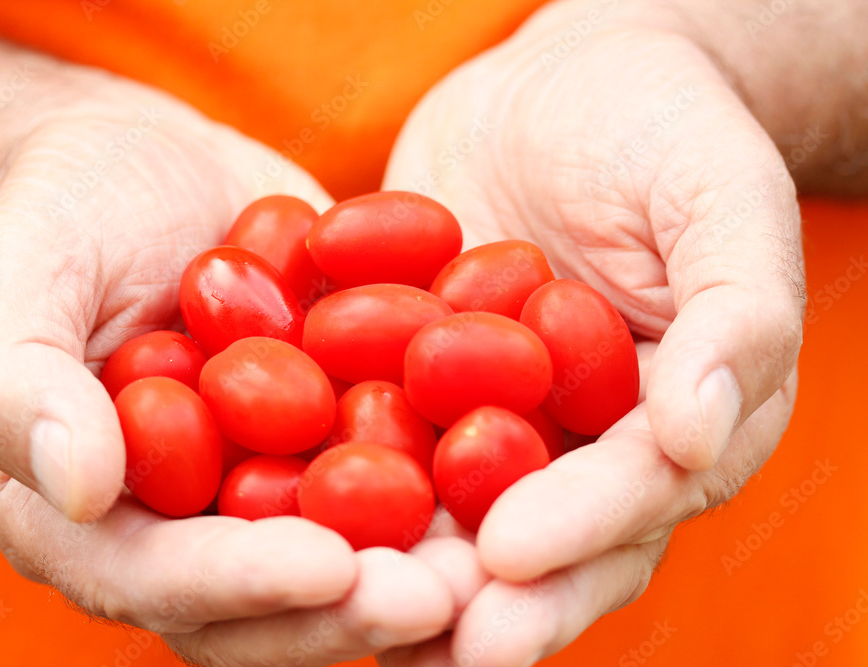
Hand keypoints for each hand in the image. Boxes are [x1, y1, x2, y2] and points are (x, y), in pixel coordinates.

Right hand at [0, 73, 453, 664]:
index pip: (160, 581)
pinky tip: (531, 476)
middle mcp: (186, 526)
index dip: (244, 585)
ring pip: (350, 559)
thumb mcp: (22, 280)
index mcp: (88, 518)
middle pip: (270, 600)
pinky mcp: (333, 443)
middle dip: (358, 608)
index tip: (336, 570)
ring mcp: (266, 489)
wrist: (145, 171)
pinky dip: (457, 488)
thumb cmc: (62, 219)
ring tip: (508, 558)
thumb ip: (23, 385)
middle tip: (451, 595)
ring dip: (427, 570)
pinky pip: (394, 480)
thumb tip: (80, 486)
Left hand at [380, 1, 804, 661]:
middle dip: (474, 588)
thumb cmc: (666, 133)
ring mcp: (485, 424)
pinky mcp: (407, 384)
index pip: (631, 501)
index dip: (578, 536)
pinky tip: (262, 489)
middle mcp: (573, 450)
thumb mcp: (722, 203)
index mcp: (670, 430)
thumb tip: (700, 432)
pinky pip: (368, 429)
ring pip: (438, 504)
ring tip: (326, 583)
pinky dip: (321, 460)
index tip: (510, 561)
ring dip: (387, 550)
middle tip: (413, 626)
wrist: (560, 89)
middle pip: (531, 537)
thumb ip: (739, 313)